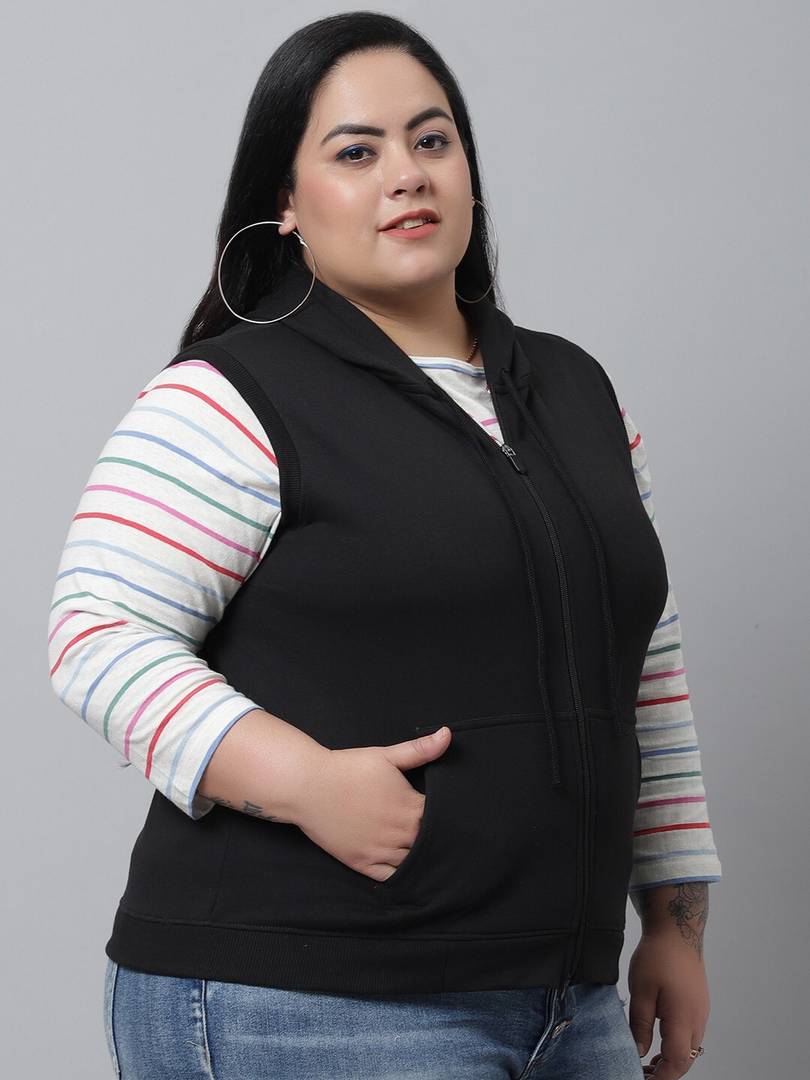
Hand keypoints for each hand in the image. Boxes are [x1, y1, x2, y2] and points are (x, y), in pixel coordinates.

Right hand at [293, 726, 452, 879]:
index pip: (442, 818)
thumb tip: (447, 734)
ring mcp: (380, 851)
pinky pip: (391, 878)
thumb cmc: (348, 768)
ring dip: (420, 856)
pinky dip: (400, 874)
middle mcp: (399, 833)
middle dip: (434, 837)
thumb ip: (420, 749)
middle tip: (438, 833)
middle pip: (430, 843)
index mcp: (410, 807)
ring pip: (413, 862)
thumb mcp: (386, 755)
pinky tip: (402, 865)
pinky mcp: (362, 863)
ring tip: (420, 847)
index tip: (445, 812)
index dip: (445, 816)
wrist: (308, 786)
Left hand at [628, 931, 709, 1078]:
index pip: (677, 1062)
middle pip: (686, 1060)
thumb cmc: (658, 956)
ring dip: (672, 1060)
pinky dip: (677, 1045)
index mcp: (683, 1018)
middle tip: (642, 1074)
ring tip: (648, 1063)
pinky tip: (660, 1042)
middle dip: (666, 1073)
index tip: (643, 1079)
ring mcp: (701, 1012)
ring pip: (690, 1049)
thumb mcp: (641, 990)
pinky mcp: (699, 1004)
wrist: (678, 930)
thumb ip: (641, 1024)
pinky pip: (691, 1034)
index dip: (662, 1078)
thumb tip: (639, 1051)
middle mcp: (697, 1019)